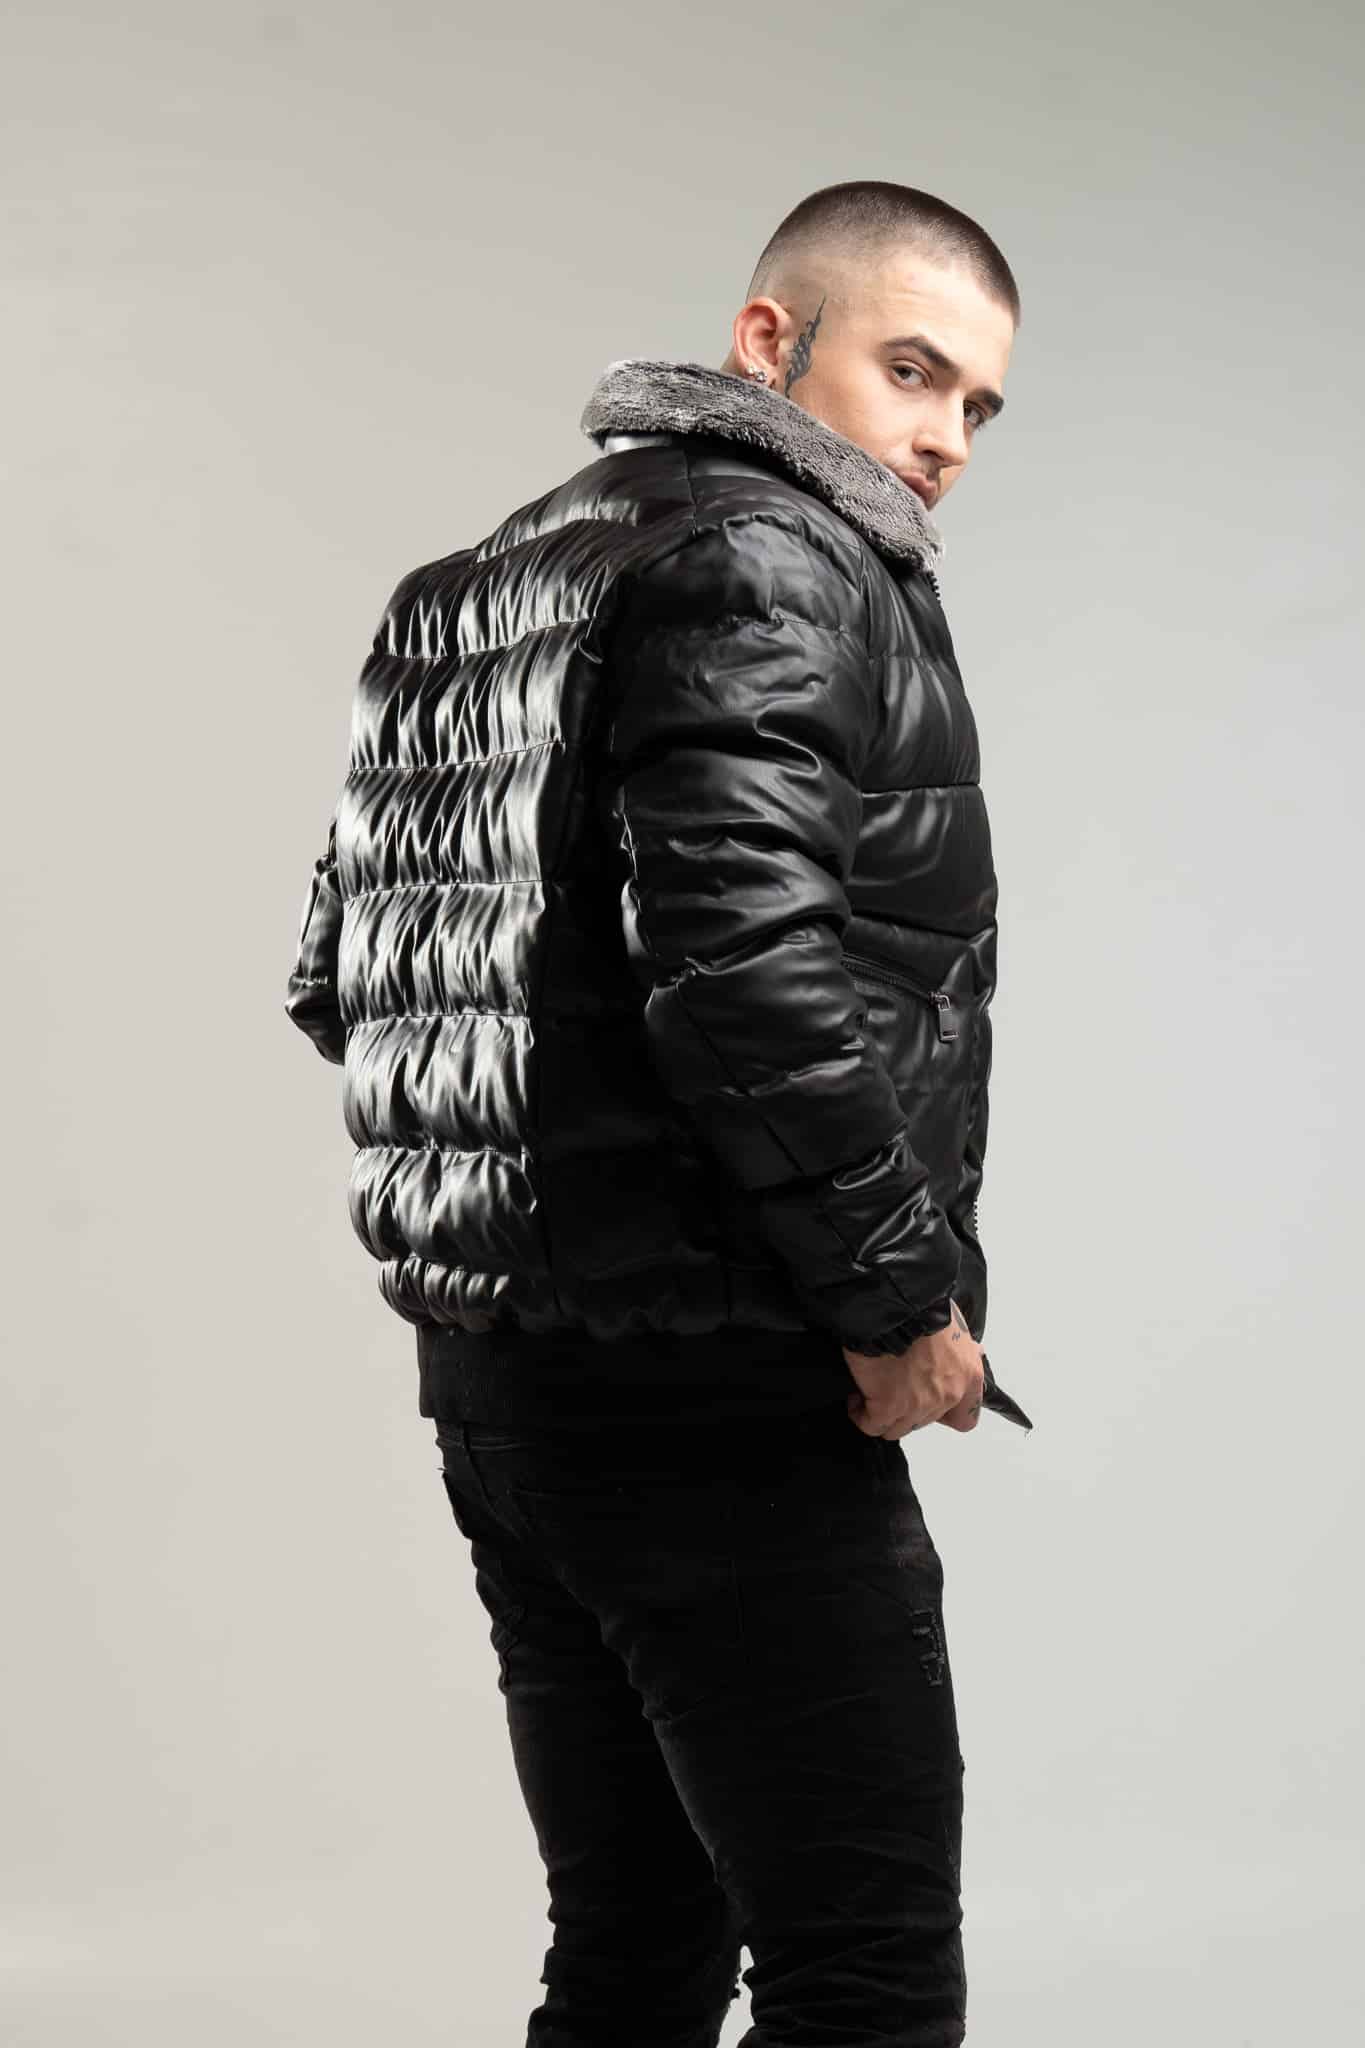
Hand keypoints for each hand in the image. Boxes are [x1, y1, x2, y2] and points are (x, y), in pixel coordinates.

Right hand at [841, 1299, 984, 1440]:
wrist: (894, 1304)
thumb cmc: (923, 1307)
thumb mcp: (956, 1325)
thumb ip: (963, 1347)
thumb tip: (974, 1350)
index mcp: (967, 1376)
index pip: (964, 1419)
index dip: (944, 1414)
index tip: (929, 1402)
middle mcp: (947, 1395)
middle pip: (923, 1422)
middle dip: (906, 1408)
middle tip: (891, 1387)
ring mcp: (917, 1405)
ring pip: (897, 1428)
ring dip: (883, 1415)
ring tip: (870, 1393)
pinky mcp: (887, 1406)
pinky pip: (871, 1425)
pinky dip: (860, 1414)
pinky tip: (856, 1398)